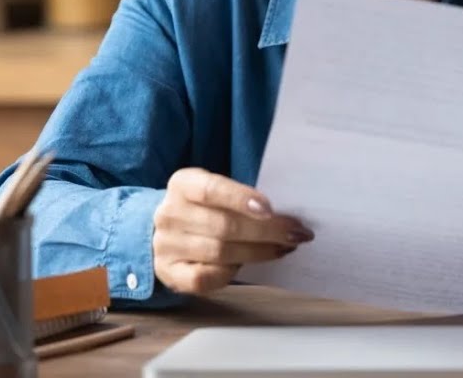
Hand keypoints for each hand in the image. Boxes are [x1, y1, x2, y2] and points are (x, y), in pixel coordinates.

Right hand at [153, 167, 313, 293]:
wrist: (167, 232)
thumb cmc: (207, 208)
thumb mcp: (218, 193)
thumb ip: (243, 199)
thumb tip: (285, 214)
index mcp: (183, 184)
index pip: (212, 190)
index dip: (241, 199)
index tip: (270, 210)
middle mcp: (170, 213)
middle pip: (223, 226)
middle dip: (266, 231)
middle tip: (296, 234)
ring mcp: (166, 245)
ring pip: (219, 253)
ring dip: (258, 252)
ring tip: (283, 248)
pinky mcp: (169, 272)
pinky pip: (204, 278)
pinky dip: (230, 273)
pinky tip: (248, 265)